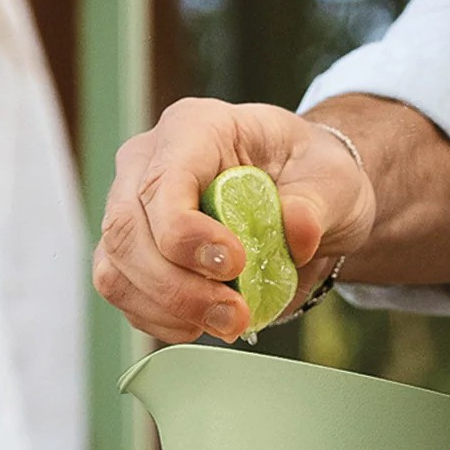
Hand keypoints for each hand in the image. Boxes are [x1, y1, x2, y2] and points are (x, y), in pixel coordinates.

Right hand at [93, 100, 374, 341]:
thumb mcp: (334, 180)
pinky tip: (202, 322)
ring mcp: (131, 206)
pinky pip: (122, 292)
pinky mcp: (130, 250)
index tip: (235, 264)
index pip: (162, 181)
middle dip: (176, 286)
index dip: (186, 233)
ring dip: (166, 307)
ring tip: (226, 321)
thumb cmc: (311, 175)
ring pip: (115, 266)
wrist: (304, 198)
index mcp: (195, 127)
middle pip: (126, 229)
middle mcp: (148, 161)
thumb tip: (298, 229)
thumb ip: (317, 203)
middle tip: (235, 314)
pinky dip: (159, 318)